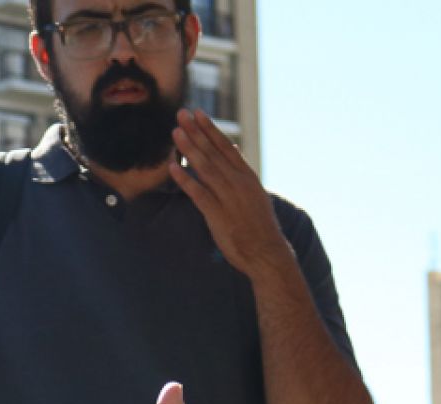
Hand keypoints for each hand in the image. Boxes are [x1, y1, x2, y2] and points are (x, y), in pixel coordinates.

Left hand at [169, 109, 291, 279]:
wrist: (267, 252)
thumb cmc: (259, 225)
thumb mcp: (255, 193)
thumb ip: (241, 172)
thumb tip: (234, 150)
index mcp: (247, 176)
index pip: (226, 147)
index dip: (210, 129)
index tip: (198, 113)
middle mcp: (238, 183)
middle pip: (213, 152)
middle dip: (196, 132)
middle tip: (181, 114)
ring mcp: (228, 198)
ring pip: (205, 168)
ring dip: (189, 149)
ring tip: (175, 133)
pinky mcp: (218, 215)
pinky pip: (198, 194)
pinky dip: (185, 180)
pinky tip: (172, 168)